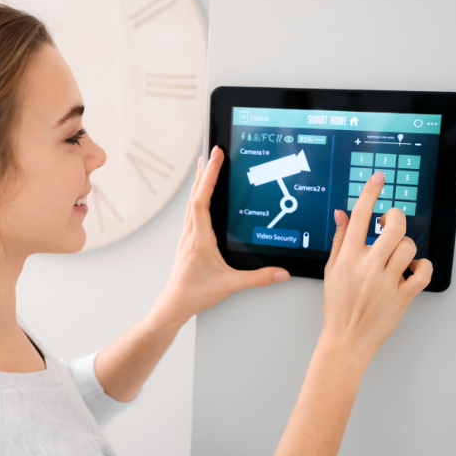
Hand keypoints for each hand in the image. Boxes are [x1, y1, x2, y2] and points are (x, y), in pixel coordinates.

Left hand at [155, 146, 289, 327]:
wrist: (174, 304)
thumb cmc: (195, 293)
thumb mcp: (229, 285)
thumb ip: (258, 278)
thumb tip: (281, 272)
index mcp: (199, 238)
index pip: (202, 199)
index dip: (209, 176)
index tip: (215, 157)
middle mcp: (190, 233)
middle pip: (195, 195)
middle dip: (205, 171)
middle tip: (212, 152)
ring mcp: (187, 236)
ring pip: (191, 202)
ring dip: (199, 183)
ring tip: (205, 166)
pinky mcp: (187, 241)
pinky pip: (191, 212)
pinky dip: (197, 197)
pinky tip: (201, 197)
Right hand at [322, 170, 431, 358]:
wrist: (346, 339)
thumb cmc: (338, 305)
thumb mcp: (331, 270)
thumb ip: (339, 240)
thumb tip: (343, 214)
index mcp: (346, 259)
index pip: (358, 218)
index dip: (370, 193)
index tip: (378, 178)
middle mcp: (366, 267)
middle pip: (392, 228)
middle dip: (396, 218)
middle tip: (392, 221)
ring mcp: (385, 282)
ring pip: (408, 248)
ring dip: (406, 247)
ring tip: (398, 254)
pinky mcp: (402, 296)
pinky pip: (423, 273)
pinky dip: (422, 267)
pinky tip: (412, 269)